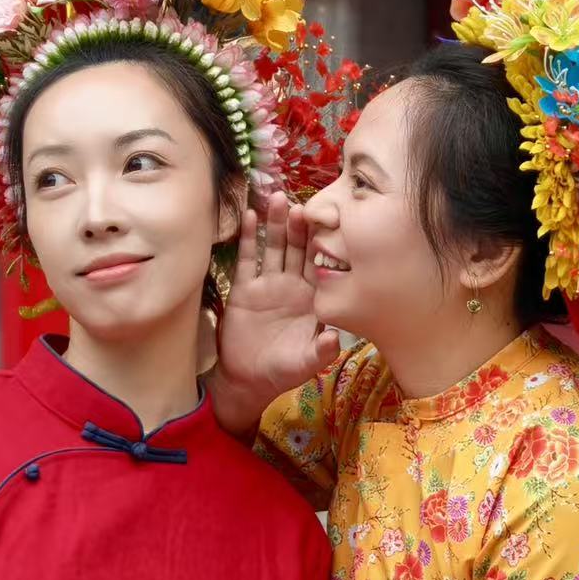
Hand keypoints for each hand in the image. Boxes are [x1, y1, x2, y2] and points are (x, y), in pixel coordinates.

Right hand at [210, 193, 339, 433]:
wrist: (247, 380)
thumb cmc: (282, 371)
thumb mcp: (305, 364)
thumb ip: (321, 351)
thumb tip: (333, 338)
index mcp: (313, 299)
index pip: (322, 265)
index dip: (324, 245)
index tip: (329, 223)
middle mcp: (293, 286)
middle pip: (299, 249)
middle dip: (300, 226)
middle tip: (301, 204)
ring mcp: (269, 284)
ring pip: (275, 247)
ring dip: (276, 224)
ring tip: (276, 199)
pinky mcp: (244, 288)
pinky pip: (248, 259)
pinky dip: (249, 238)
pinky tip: (250, 216)